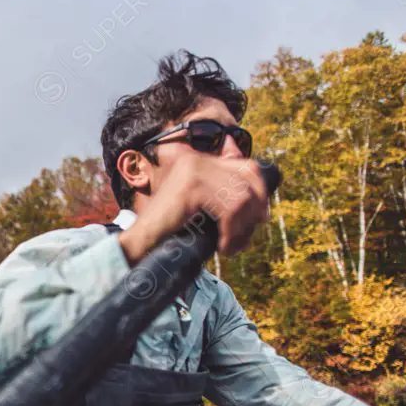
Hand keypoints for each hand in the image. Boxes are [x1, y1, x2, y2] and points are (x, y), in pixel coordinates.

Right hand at [120, 155, 269, 263]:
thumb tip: (265, 193)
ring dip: (242, 228)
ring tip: (230, 246)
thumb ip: (226, 198)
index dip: (260, 192)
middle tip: (245, 238)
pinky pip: (228, 209)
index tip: (260, 218)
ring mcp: (192, 169)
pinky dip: (231, 232)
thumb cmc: (172, 233)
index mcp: (198, 160)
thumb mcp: (204, 212)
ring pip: (241, 197)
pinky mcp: (191, 186)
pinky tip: (222, 246)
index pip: (247, 166)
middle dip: (254, 212)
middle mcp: (195, 159)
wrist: (140, 246)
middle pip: (249, 179)